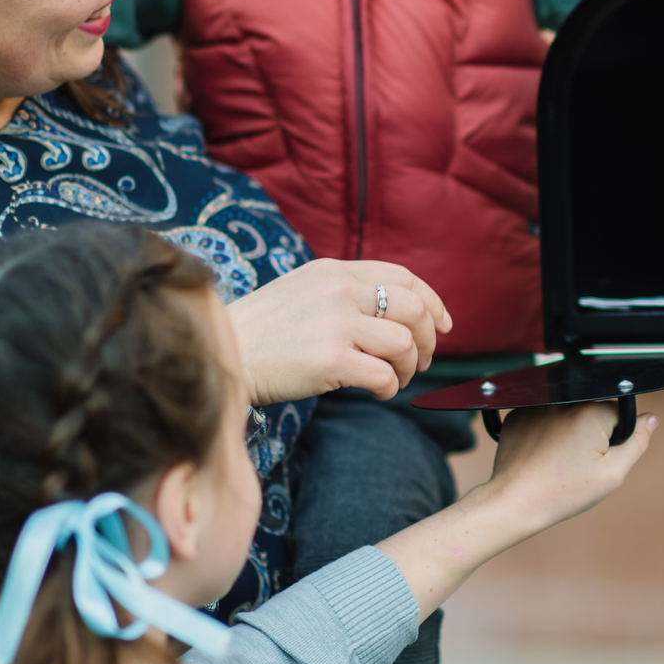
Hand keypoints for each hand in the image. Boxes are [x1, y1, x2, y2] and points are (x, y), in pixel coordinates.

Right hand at [225, 259, 451, 404]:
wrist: (220, 353)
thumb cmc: (262, 331)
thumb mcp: (303, 291)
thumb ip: (344, 293)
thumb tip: (396, 313)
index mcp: (334, 271)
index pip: (403, 277)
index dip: (432, 301)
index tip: (443, 325)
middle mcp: (339, 291)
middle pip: (414, 309)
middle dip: (429, 339)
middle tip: (420, 361)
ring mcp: (335, 324)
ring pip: (405, 344)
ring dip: (408, 369)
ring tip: (392, 380)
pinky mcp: (330, 360)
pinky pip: (384, 375)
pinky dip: (389, 388)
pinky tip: (377, 392)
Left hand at [478, 401, 656, 535]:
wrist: (515, 502)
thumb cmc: (563, 492)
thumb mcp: (611, 474)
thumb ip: (636, 442)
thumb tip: (650, 419)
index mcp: (589, 413)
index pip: (619, 412)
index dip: (614, 437)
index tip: (597, 457)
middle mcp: (562, 401)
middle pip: (593, 411)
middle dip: (592, 432)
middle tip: (577, 462)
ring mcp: (537, 406)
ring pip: (568, 412)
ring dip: (569, 430)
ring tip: (557, 460)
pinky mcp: (519, 414)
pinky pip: (544, 416)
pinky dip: (546, 431)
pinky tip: (542, 454)